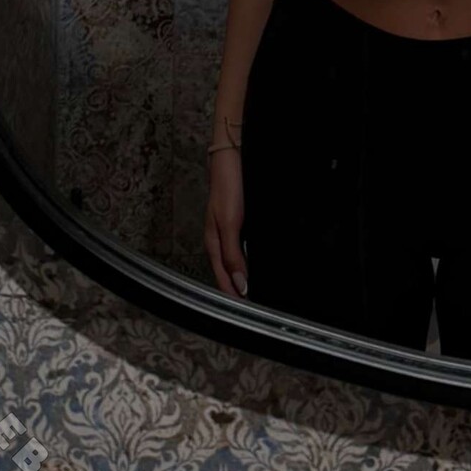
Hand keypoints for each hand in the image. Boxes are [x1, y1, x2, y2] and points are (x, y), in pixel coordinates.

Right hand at [204, 149, 248, 298]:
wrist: (233, 158)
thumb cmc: (228, 186)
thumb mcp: (229, 222)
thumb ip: (233, 254)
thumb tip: (240, 284)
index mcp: (213, 242)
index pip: (222, 278)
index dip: (233, 296)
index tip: (245, 313)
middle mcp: (220, 239)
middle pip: (227, 272)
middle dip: (237, 291)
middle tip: (253, 309)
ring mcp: (229, 229)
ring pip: (236, 261)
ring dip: (244, 276)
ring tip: (256, 293)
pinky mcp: (239, 220)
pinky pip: (243, 247)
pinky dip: (249, 260)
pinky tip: (257, 263)